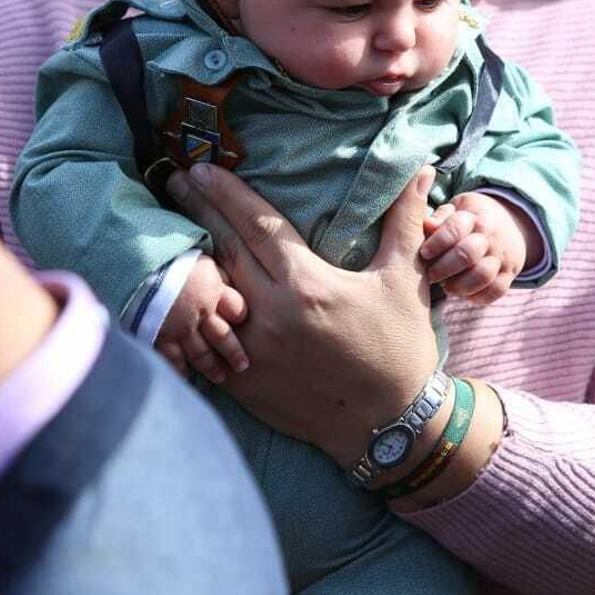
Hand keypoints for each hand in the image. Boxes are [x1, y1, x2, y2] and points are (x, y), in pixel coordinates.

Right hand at [154, 254, 247, 384]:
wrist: (138, 262)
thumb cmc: (167, 255)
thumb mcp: (197, 256)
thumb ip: (209, 271)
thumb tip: (218, 276)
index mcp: (213, 289)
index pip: (236, 307)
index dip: (240, 315)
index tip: (241, 322)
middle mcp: (201, 313)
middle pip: (223, 337)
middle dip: (234, 352)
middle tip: (243, 365)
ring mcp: (181, 328)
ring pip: (201, 353)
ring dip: (211, 366)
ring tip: (220, 377)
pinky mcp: (159, 337)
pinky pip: (173, 359)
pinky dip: (180, 370)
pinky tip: (186, 378)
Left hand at [164, 163, 439, 464]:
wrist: (389, 428)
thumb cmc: (400, 349)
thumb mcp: (405, 281)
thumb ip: (404, 222)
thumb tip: (421, 172)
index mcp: (307, 284)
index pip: (257, 224)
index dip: (227, 192)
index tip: (204, 166)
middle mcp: (271, 313)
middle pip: (225, 248)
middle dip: (200, 210)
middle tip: (177, 181)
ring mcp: (251, 350)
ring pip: (211, 292)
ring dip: (193, 258)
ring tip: (173, 229)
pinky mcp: (241, 381)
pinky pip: (209, 336)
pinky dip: (199, 310)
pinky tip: (185, 290)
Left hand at [419, 191, 531, 303]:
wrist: (510, 223)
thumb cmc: (471, 219)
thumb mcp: (457, 209)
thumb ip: (440, 217)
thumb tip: (427, 224)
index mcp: (474, 217)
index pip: (455, 229)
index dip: (437, 243)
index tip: (424, 253)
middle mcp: (490, 236)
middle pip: (467, 254)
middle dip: (444, 269)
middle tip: (432, 275)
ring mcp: (502, 255)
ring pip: (483, 275)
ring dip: (460, 286)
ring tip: (448, 287)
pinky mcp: (510, 273)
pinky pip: (497, 290)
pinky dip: (479, 297)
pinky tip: (466, 294)